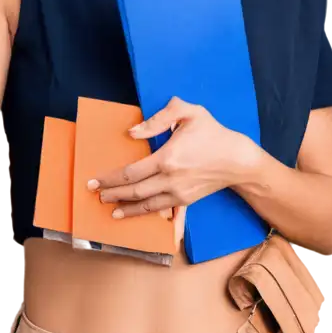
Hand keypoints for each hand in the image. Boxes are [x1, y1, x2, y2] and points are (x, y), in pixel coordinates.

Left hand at [89, 97, 259, 218]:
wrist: (238, 159)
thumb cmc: (212, 133)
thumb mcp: (189, 113)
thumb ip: (159, 118)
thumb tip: (133, 133)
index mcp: (167, 158)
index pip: (130, 173)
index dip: (109, 179)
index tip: (93, 182)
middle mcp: (170, 180)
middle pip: (134, 192)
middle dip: (112, 195)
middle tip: (96, 196)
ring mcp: (178, 194)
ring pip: (146, 206)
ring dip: (126, 210)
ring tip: (111, 211)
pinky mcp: (186, 201)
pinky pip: (162, 212)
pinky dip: (149, 217)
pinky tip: (141, 220)